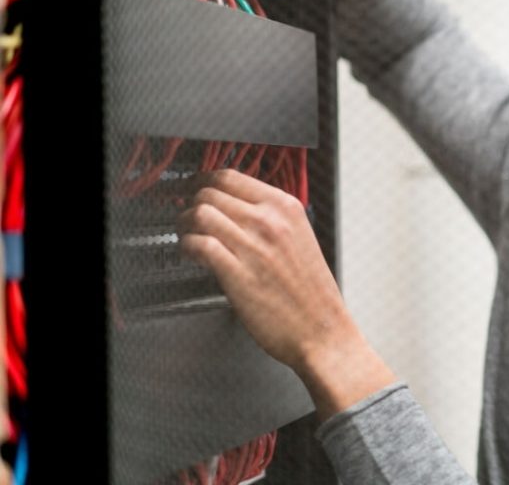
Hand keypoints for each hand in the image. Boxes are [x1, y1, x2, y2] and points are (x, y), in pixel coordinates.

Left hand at [178, 169, 394, 417]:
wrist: (324, 331)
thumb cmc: (312, 295)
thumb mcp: (300, 239)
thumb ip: (272, 220)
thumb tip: (236, 210)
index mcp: (287, 208)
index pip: (230, 177)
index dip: (204, 182)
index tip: (195, 191)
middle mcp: (270, 222)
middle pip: (210, 192)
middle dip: (190, 203)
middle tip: (187, 218)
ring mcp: (254, 247)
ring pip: (200, 213)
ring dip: (184, 224)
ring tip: (186, 236)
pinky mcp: (239, 274)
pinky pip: (199, 244)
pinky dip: (186, 246)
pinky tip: (191, 254)